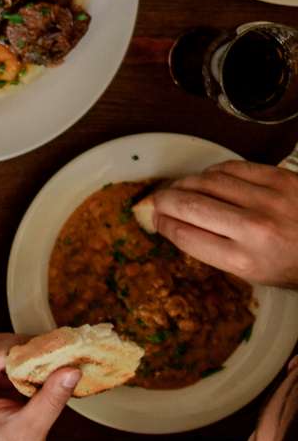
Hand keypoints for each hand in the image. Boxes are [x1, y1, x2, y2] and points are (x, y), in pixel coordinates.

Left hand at [0, 334, 78, 440]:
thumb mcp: (31, 430)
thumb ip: (51, 399)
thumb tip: (71, 370)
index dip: (25, 347)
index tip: (55, 348)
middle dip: (28, 348)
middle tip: (59, 352)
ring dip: (25, 352)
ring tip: (53, 360)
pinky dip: (20, 359)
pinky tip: (39, 368)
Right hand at [150, 160, 297, 288]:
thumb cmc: (297, 266)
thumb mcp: (256, 273)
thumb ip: (216, 250)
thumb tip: (176, 223)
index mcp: (246, 260)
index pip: (183, 234)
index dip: (161, 224)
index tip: (156, 219)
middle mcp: (254, 229)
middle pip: (186, 204)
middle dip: (163, 200)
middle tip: (157, 201)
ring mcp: (267, 199)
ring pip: (204, 180)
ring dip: (185, 183)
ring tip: (181, 188)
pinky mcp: (279, 178)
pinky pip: (230, 167)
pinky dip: (212, 172)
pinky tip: (210, 180)